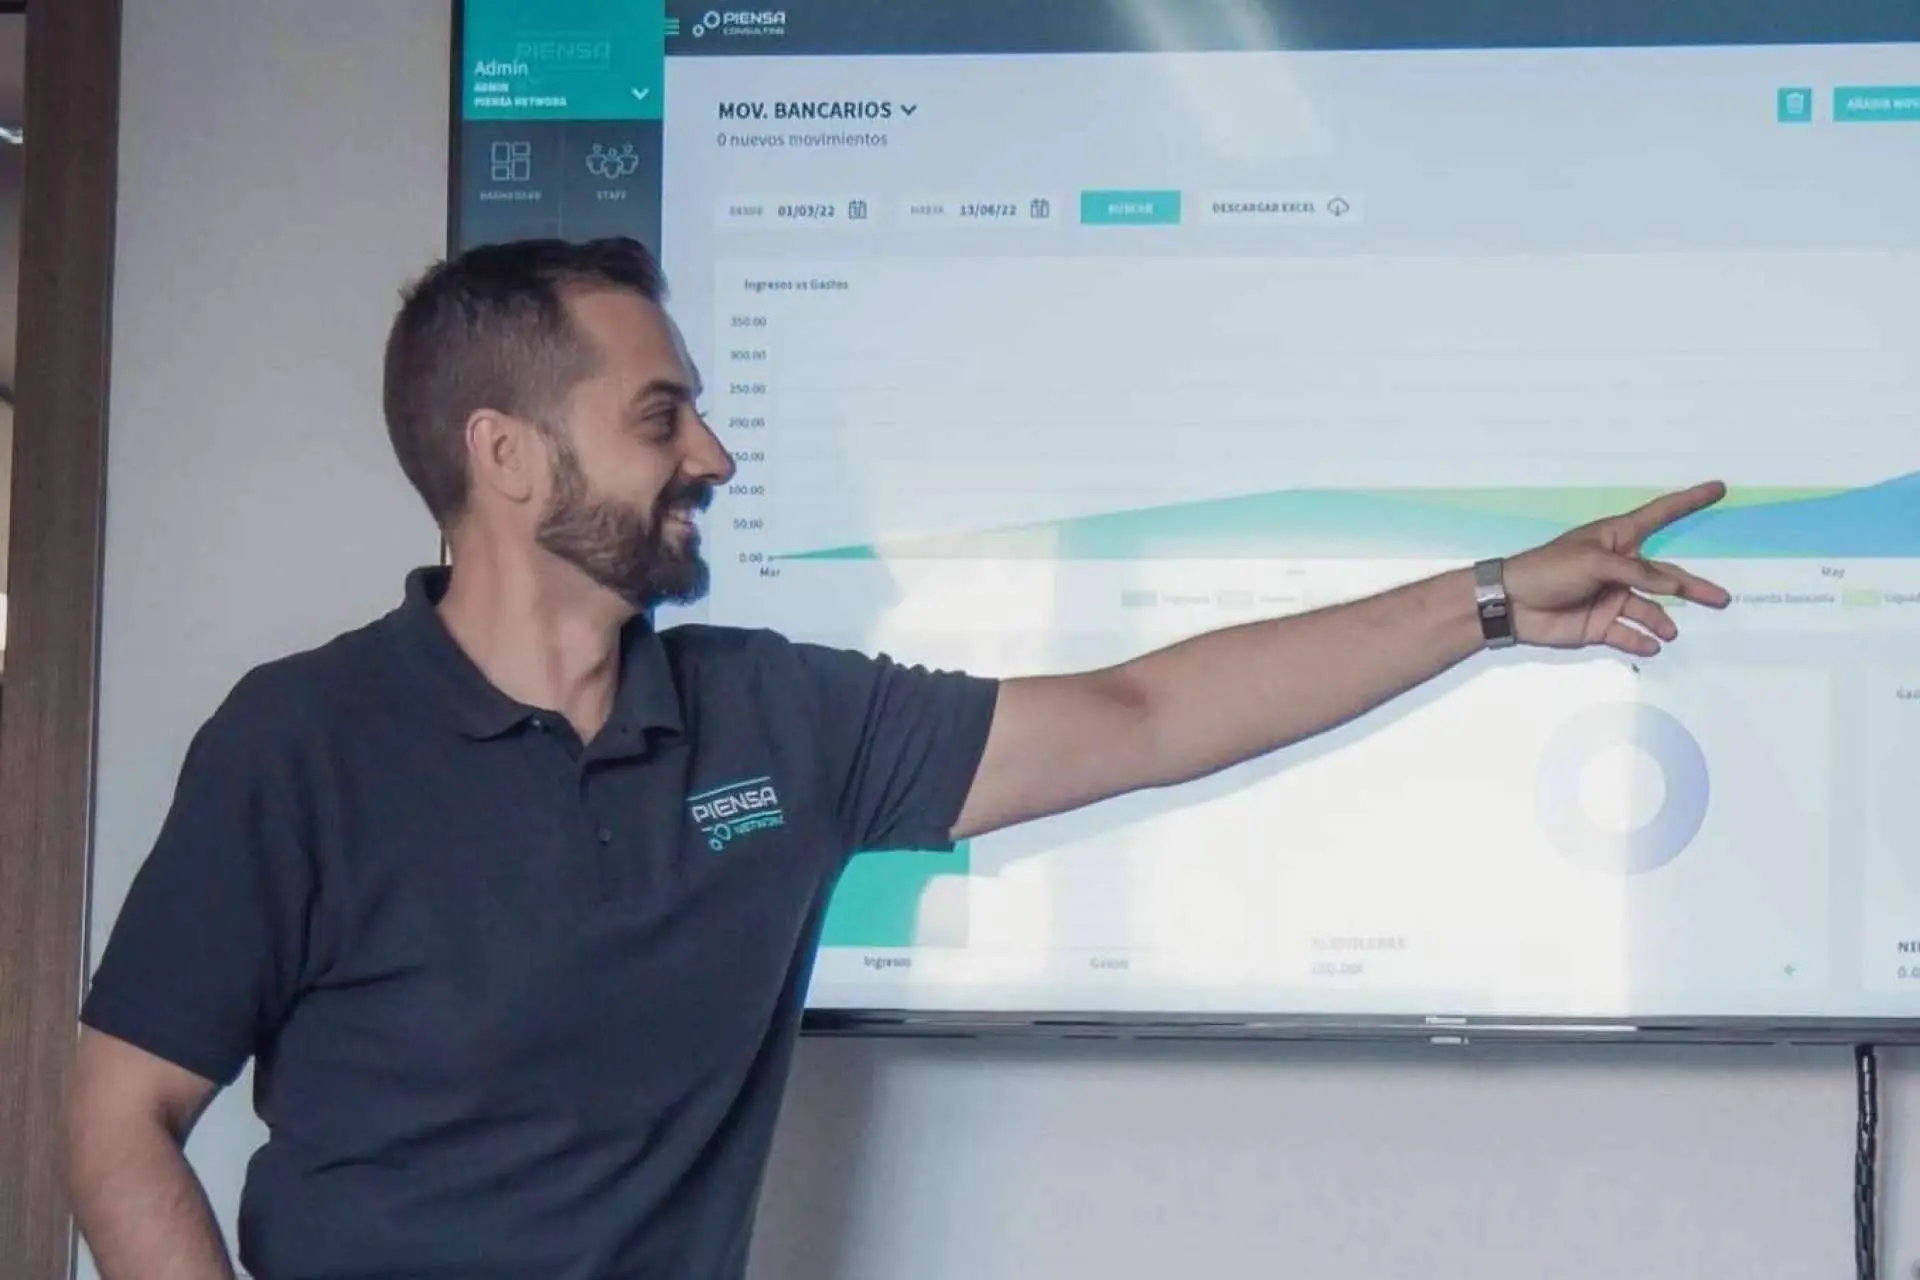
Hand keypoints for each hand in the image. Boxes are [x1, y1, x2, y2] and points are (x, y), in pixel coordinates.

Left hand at [1502, 481, 1731, 655]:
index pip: (1660, 515)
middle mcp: (1620, 567)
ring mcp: (1612, 597)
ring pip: (1649, 610)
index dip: (1689, 501)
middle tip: (1721, 599)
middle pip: (1665, 576)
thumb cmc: (1549, 569)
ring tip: (1669, 632)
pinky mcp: (1600, 624)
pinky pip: (1628, 634)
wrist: (1512, 604)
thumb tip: (1671, 586)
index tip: (1718, 488)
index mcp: (1618, 539)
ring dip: (1661, 622)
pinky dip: (1640, 641)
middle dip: (1692, 587)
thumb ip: (1635, 573)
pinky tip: (1651, 646)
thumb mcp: (1593, 562)